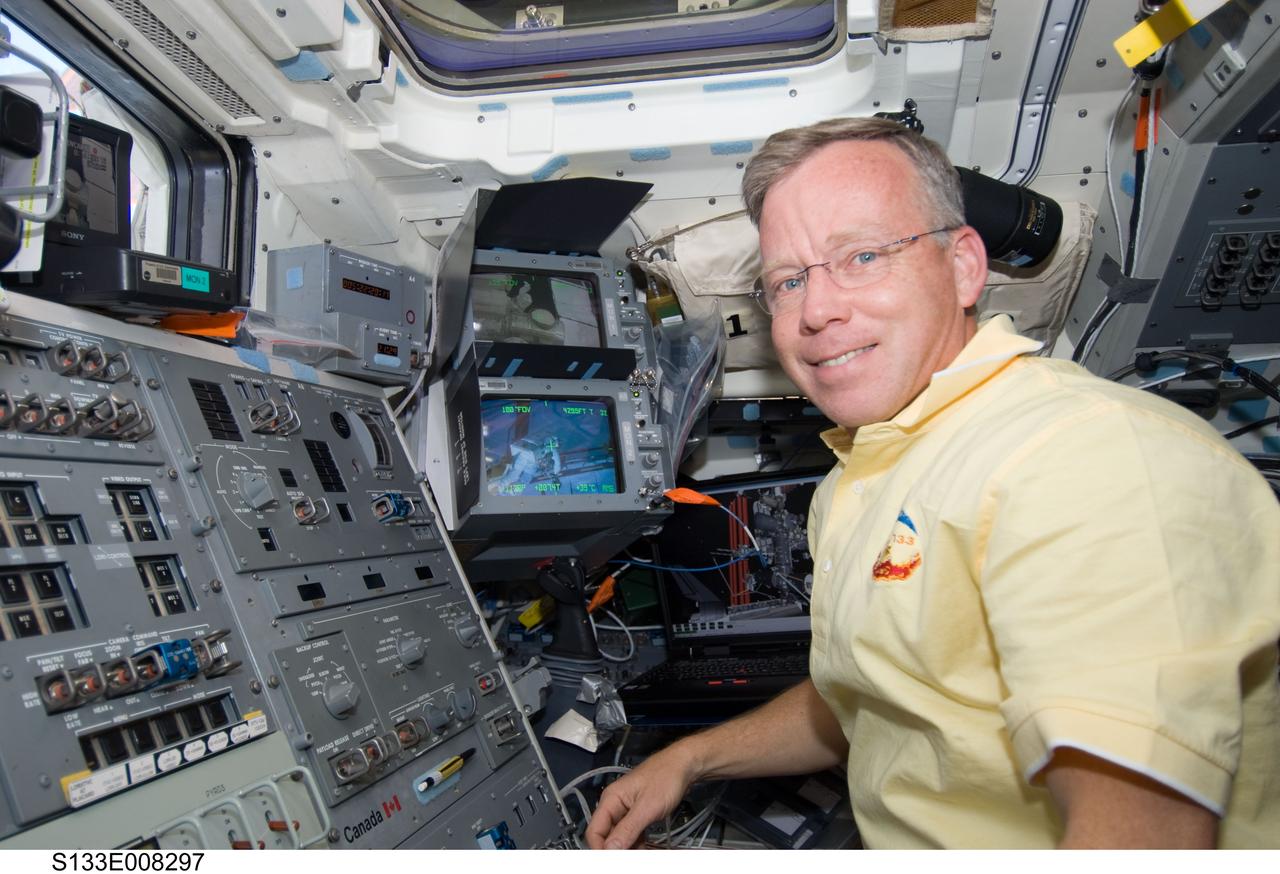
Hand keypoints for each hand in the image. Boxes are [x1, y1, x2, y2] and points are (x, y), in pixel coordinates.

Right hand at [585, 742, 699, 848]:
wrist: (684, 766)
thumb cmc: (666, 777)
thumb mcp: (647, 807)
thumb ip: (628, 829)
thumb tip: (610, 848)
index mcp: (611, 799)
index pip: (594, 830)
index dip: (600, 848)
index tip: (613, 860)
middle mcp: (615, 804)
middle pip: (607, 835)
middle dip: (617, 850)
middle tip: (630, 859)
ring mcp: (627, 809)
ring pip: (620, 836)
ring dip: (629, 848)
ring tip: (641, 854)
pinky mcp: (638, 813)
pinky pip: (632, 833)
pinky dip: (637, 842)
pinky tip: (646, 848)